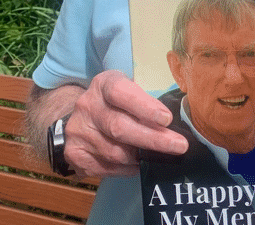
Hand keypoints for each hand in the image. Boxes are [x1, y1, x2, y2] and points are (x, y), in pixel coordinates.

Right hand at [63, 70, 188, 177]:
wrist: (78, 118)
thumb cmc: (115, 102)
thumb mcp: (127, 91)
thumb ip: (145, 101)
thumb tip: (174, 123)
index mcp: (103, 85)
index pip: (121, 92)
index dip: (144, 106)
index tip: (166, 119)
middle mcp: (87, 106)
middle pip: (120, 127)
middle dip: (153, 139)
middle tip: (179, 146)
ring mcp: (78, 132)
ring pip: (115, 152)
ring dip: (142, 157)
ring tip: (162, 157)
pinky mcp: (75, 154)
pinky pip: (107, 168)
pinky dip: (128, 169)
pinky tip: (140, 165)